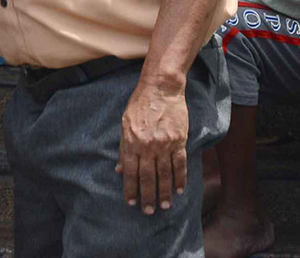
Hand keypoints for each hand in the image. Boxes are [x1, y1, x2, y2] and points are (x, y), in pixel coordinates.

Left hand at [116, 81, 189, 214]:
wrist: (160, 89)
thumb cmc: (140, 104)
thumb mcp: (125, 123)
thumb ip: (124, 148)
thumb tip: (120, 169)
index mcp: (131, 142)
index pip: (130, 171)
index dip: (130, 188)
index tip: (131, 202)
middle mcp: (147, 146)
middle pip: (147, 177)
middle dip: (147, 196)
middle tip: (148, 211)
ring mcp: (164, 144)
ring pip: (164, 174)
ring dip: (164, 192)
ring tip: (164, 206)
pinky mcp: (178, 141)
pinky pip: (180, 164)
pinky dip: (180, 178)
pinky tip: (179, 190)